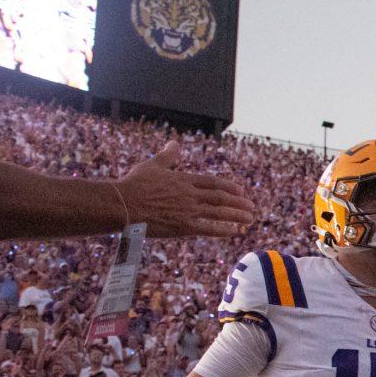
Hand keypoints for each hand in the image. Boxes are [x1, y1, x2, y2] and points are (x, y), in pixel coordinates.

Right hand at [116, 141, 255, 238]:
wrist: (123, 204)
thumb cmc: (134, 185)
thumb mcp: (152, 165)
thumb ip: (167, 156)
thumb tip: (175, 144)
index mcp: (184, 179)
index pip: (213, 182)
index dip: (229, 187)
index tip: (241, 191)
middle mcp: (190, 194)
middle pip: (221, 198)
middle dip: (239, 202)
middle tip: (252, 207)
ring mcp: (188, 210)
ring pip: (219, 212)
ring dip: (237, 215)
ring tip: (250, 219)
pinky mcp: (183, 226)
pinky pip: (208, 229)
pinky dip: (223, 230)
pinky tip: (235, 232)